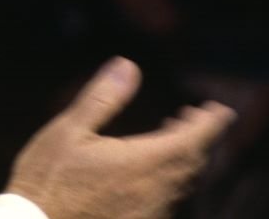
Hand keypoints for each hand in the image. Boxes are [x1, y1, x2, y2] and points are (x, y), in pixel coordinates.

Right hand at [6, 57, 234, 218]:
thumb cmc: (47, 179)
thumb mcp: (68, 131)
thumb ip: (103, 99)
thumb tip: (128, 66)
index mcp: (143, 162)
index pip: (194, 140)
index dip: (212, 123)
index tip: (220, 110)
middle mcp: (156, 191)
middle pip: (193, 163)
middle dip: (200, 137)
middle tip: (196, 117)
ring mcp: (151, 213)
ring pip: (183, 184)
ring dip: (186, 158)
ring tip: (174, 138)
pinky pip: (170, 201)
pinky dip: (172, 179)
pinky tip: (152, 172)